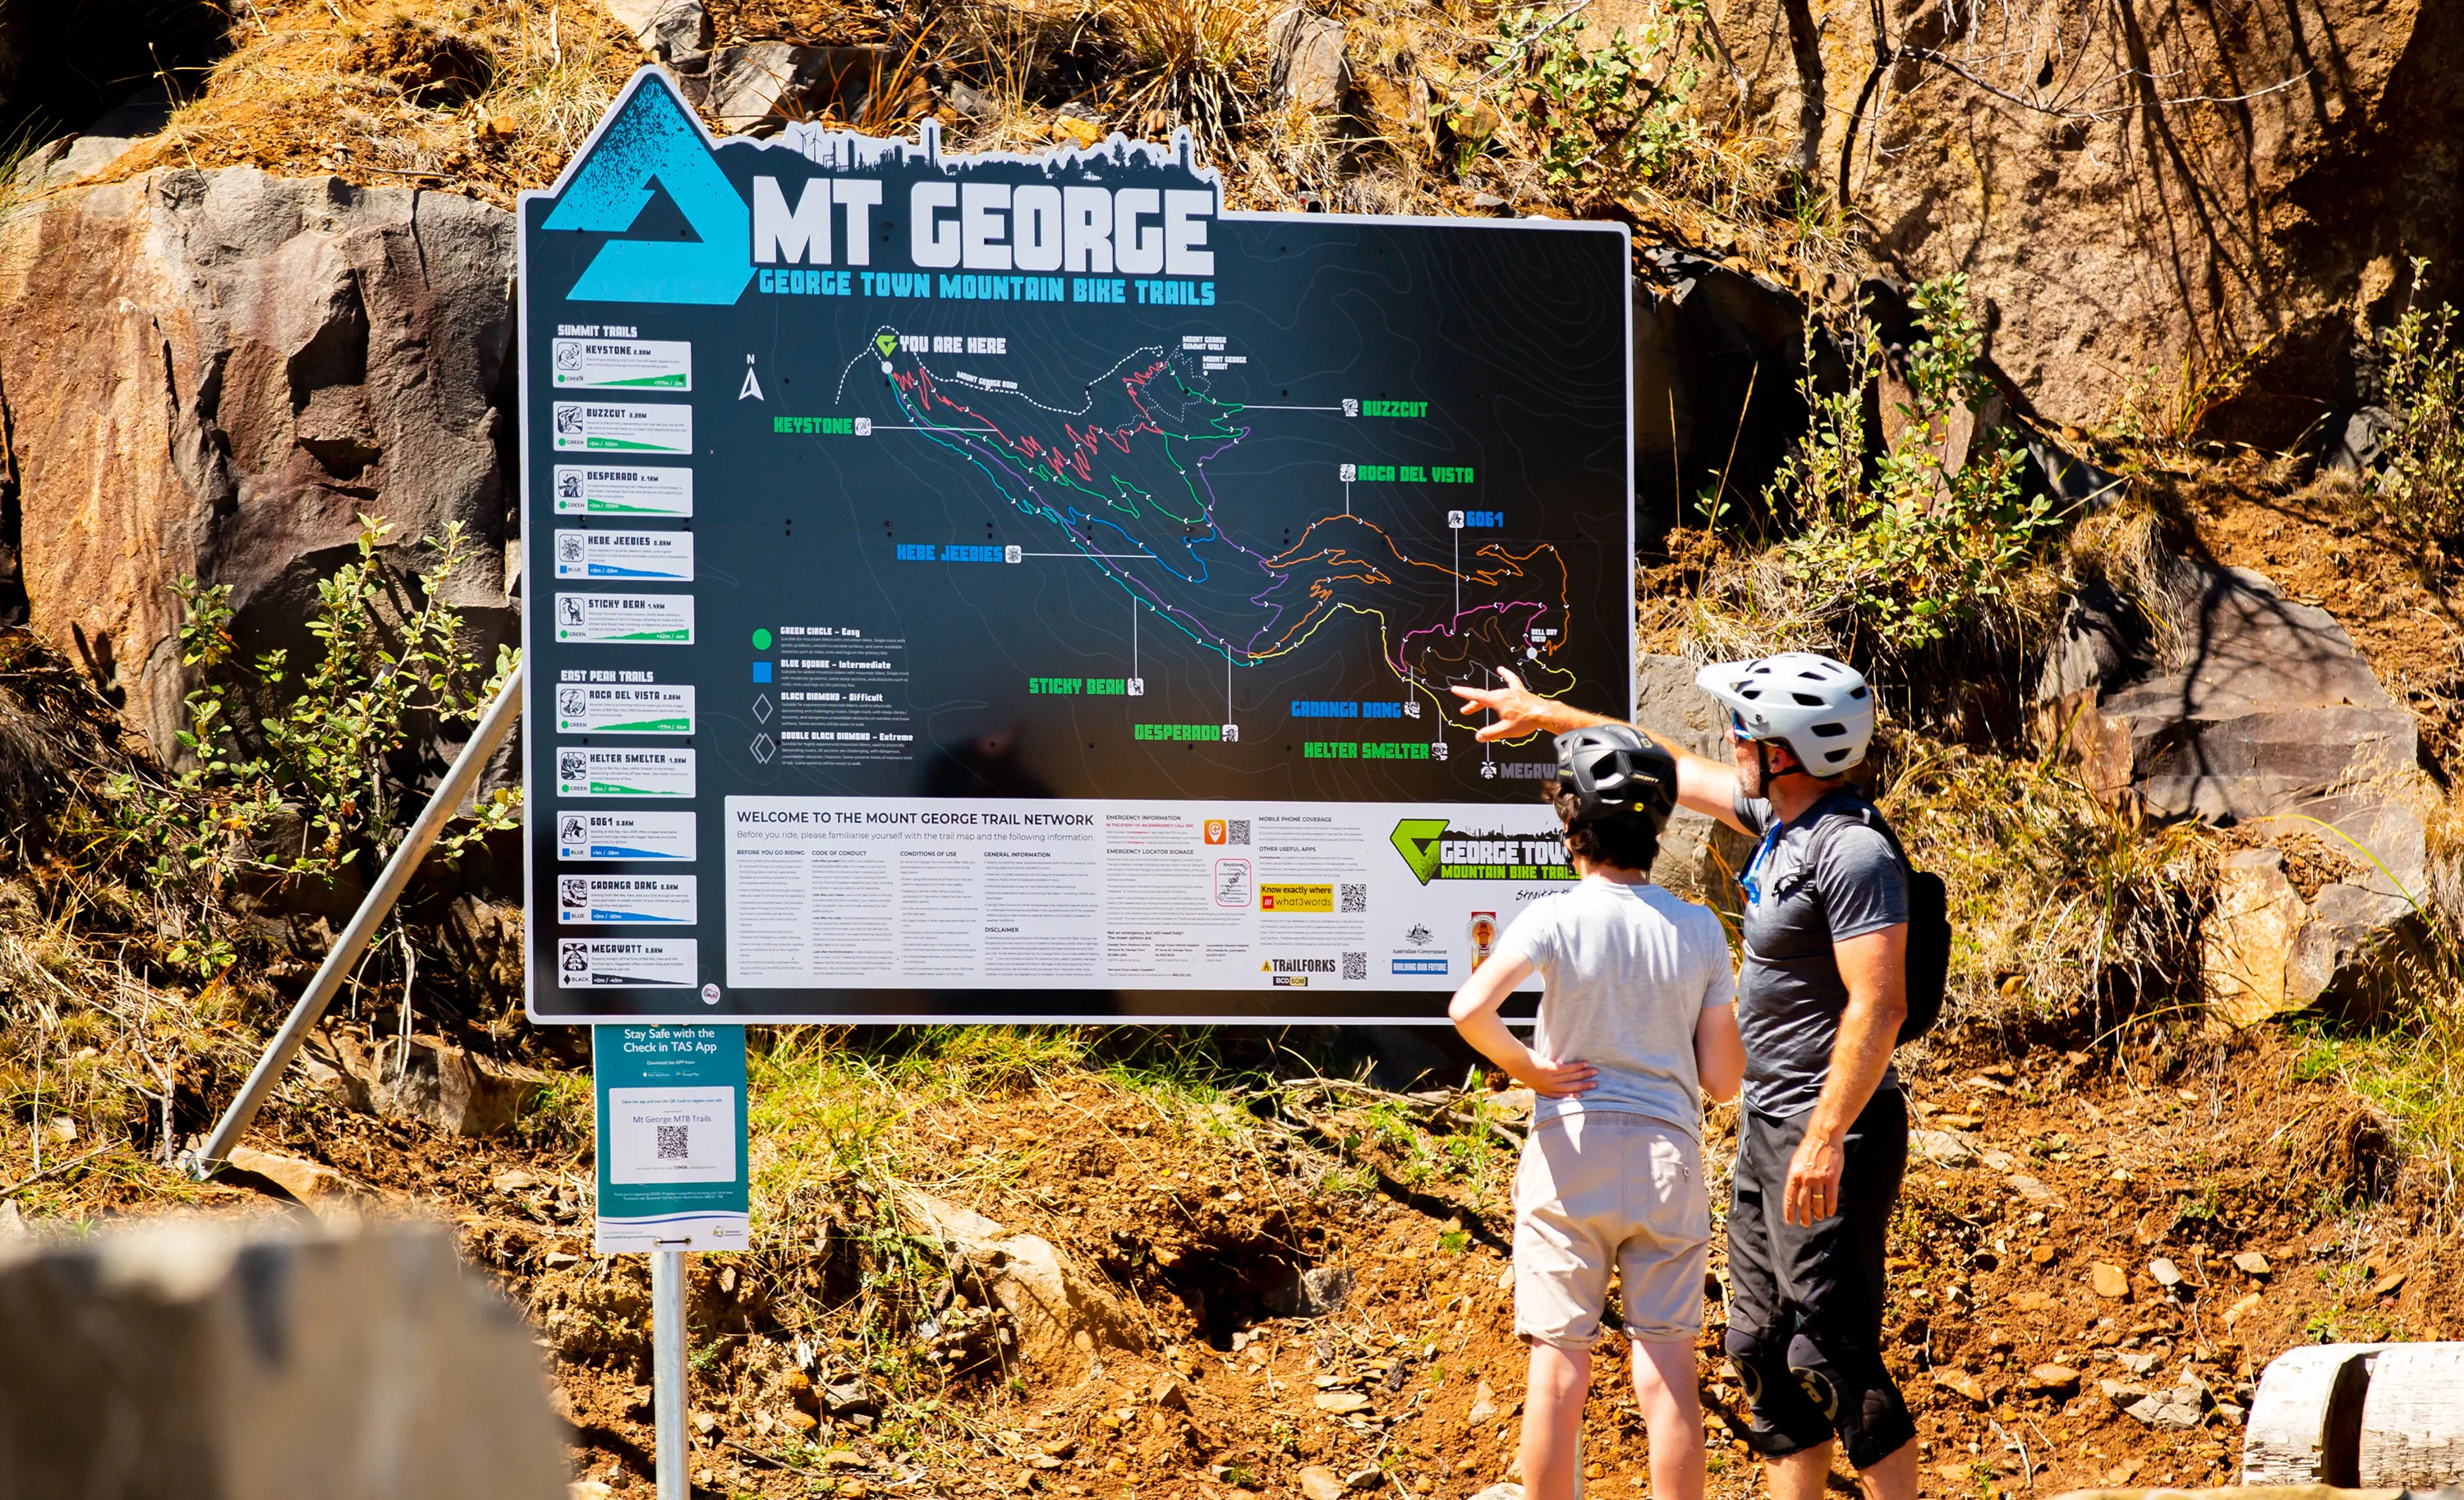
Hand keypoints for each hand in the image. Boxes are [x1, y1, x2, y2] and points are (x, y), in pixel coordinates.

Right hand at [1450, 667, 1575, 742]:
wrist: (1544, 714)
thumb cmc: (1527, 721)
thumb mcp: (1506, 730)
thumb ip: (1490, 733)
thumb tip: (1479, 737)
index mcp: (1498, 700)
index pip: (1477, 696)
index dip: (1464, 693)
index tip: (1454, 689)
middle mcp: (1504, 693)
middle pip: (1484, 697)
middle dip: (1473, 704)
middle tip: (1466, 711)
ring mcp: (1512, 691)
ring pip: (1494, 692)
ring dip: (1485, 697)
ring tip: (1478, 700)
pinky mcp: (1520, 692)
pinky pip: (1511, 681)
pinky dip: (1505, 675)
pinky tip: (1501, 670)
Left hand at [1515, 1053, 1597, 1098]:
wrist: (1515, 1061)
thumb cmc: (1523, 1067)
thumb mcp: (1533, 1077)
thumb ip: (1543, 1079)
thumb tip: (1553, 1075)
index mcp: (1544, 1090)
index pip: (1561, 1095)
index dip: (1572, 1095)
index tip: (1581, 1095)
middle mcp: (1548, 1087)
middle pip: (1570, 1087)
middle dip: (1584, 1086)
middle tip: (1595, 1085)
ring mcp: (1550, 1079)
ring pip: (1571, 1077)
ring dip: (1584, 1075)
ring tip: (1594, 1072)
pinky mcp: (1551, 1070)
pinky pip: (1568, 1069)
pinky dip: (1577, 1067)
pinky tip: (1585, 1064)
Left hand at [1783, 1132, 1844, 1225]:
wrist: (1823, 1137)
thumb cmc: (1808, 1149)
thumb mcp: (1796, 1162)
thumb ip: (1795, 1177)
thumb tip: (1793, 1193)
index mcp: (1794, 1175)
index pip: (1789, 1198)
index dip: (1789, 1212)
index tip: (1790, 1222)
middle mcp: (1805, 1179)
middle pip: (1803, 1203)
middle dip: (1804, 1216)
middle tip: (1805, 1224)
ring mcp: (1818, 1179)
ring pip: (1817, 1202)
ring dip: (1818, 1213)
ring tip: (1819, 1218)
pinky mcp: (1831, 1178)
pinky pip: (1831, 1197)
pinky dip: (1830, 1207)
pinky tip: (1830, 1212)